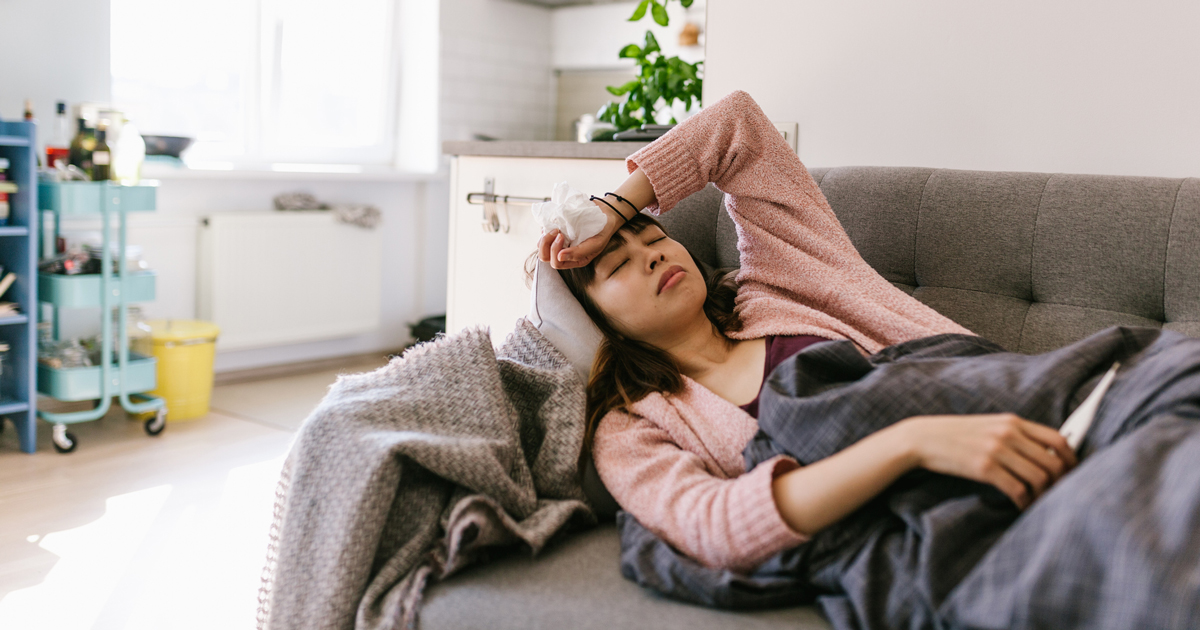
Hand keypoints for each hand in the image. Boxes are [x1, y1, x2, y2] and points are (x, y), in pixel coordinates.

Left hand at [536, 199, 623, 269]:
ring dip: (545, 237)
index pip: (556, 263)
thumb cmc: (602, 231)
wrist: (604, 214)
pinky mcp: (556, 233)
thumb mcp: (595, 244)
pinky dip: (545, 229)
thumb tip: (559, 257)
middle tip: (557, 231)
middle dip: (546, 244)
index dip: (555, 250)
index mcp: (574, 260)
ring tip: (556, 227)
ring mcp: (559, 243)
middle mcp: (565, 254)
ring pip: (541, 246)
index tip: (562, 235)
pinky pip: (543, 234)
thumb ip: (579, 253)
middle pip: (545, 257)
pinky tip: (553, 223)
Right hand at [899, 413, 1076, 509]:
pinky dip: (1024, 502)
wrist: (923, 438)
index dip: (1070, 460)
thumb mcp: (988, 426)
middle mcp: (1008, 433)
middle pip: (1052, 462)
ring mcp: (996, 450)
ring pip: (1039, 477)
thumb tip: (1043, 454)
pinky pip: (1017, 489)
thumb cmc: (955, 434)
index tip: (1071, 473)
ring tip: (1037, 502)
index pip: (1057, 439)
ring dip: (1043, 495)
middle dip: (1061, 483)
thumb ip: (1014, 435)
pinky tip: (1020, 506)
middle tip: (1058, 495)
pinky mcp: (984, 467)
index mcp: (1012, 422)